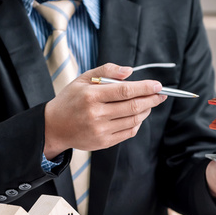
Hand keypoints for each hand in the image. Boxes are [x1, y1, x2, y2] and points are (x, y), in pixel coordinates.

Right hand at [43, 63, 166, 157]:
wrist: (54, 127)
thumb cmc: (70, 100)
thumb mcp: (83, 79)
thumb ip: (106, 71)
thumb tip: (130, 71)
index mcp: (91, 96)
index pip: (125, 91)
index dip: (145, 88)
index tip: (158, 85)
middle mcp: (96, 114)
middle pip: (133, 107)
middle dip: (151, 99)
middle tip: (161, 94)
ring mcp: (100, 130)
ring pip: (133, 120)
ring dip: (146, 111)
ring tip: (150, 103)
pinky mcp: (103, 142)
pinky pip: (128, 132)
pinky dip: (138, 123)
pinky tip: (139, 115)